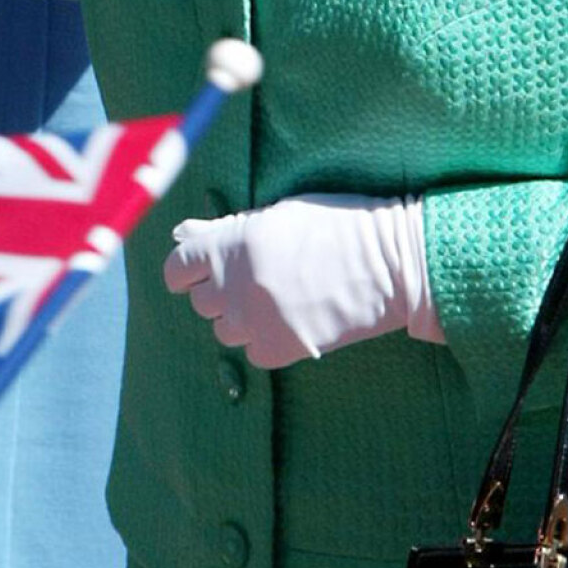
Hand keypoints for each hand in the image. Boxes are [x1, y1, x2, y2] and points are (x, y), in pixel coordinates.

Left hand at [165, 194, 441, 368]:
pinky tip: (294, 319)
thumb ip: (224, 229)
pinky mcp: (281, 348)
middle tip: (257, 279)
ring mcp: (257, 321)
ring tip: (280, 298)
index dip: (188, 270)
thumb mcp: (279, 214)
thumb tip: (180, 235)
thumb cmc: (338, 226)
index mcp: (232, 244)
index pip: (176, 270)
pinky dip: (266, 341)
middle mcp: (236, 285)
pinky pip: (252, 353)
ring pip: (224, 330)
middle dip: (221, 292)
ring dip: (242, 318)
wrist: (391, 262)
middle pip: (200, 302)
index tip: (202, 271)